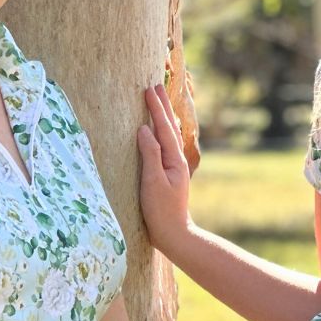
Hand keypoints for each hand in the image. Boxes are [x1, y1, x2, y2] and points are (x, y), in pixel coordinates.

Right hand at [137, 84, 192, 258]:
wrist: (174, 234)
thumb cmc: (161, 211)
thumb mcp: (153, 182)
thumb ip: (149, 155)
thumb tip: (144, 129)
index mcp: (174, 159)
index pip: (163, 128)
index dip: (156, 108)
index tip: (148, 89)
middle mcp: (176, 160)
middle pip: (169, 127)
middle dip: (161, 106)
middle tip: (155, 86)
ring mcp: (173, 167)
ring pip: (168, 135)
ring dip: (162, 117)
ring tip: (157, 101)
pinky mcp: (168, 175)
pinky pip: (164, 145)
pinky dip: (161, 132)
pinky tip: (158, 132)